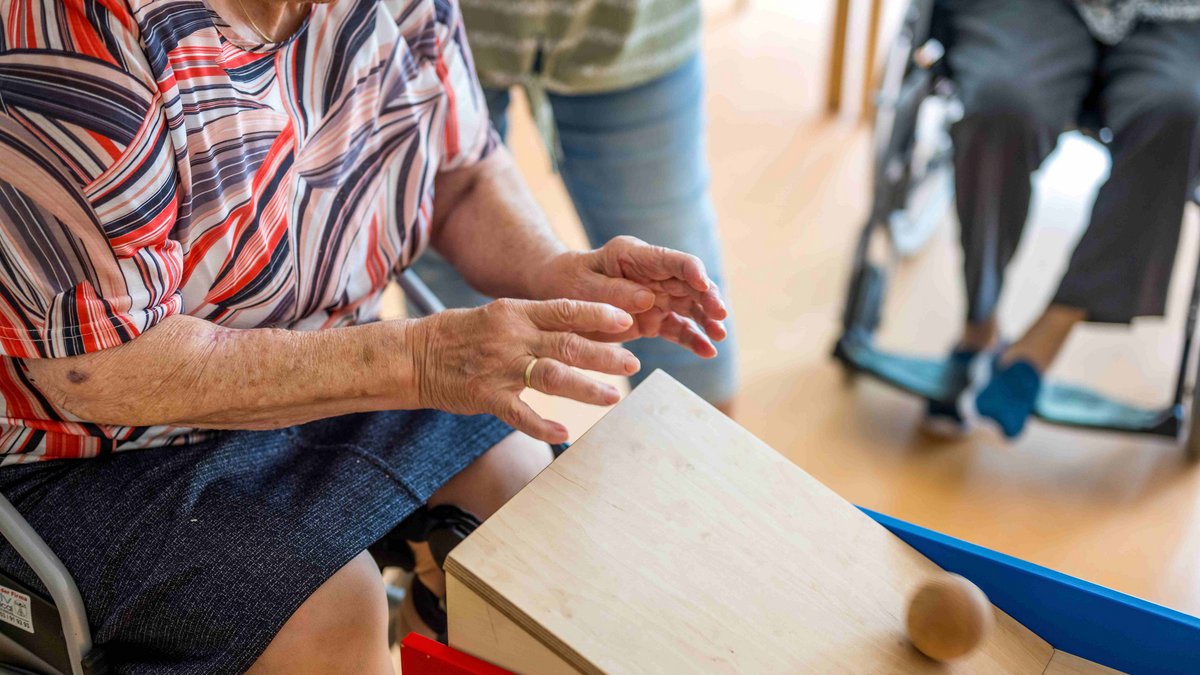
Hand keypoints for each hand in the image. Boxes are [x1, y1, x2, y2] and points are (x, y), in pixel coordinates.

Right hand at [409, 298, 639, 443]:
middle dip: (605, 355)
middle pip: (567, 344)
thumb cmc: (460, 335)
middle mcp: (513, 337)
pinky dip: (543, 426)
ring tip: (613, 397)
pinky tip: (565, 433)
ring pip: (552, 376)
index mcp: (517, 312)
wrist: (414, 355)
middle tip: (633, 364)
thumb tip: (579, 327)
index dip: (598, 315)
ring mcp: (500, 367)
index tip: (628, 320)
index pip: (565, 309)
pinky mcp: (486, 396)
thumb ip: (536, 323)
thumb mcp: (499, 316)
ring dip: (586, 388)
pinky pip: (520, 413)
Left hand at [540, 236, 728, 357]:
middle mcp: (653, 274)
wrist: (558, 295)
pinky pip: (678, 329)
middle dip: (708, 298)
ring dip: (707, 320)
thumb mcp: (584, 285)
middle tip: (720, 316)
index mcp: (636, 255)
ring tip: (719, 337)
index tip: (704, 285)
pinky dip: (693, 339)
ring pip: (690, 307)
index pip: (672, 260)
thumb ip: (614, 291)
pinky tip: (708, 351)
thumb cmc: (568, 283)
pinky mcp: (654, 319)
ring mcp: (657, 297)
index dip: (692, 271)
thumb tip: (648, 299)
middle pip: (690, 283)